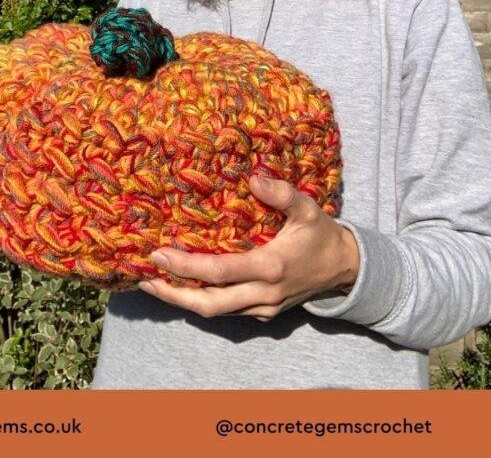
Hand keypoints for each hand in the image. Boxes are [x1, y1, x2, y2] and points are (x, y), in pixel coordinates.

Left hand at [138, 176, 358, 319]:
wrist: (346, 269)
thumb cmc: (322, 235)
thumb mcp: (307, 208)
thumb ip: (281, 193)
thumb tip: (253, 177)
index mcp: (270, 267)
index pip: (218, 272)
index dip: (185, 266)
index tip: (158, 254)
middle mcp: (263, 294)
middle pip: (209, 304)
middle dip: (173, 294)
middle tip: (145, 278)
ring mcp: (263, 308)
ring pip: (215, 312)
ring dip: (183, 301)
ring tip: (155, 283)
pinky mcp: (264, 313)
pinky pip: (226, 311)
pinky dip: (202, 300)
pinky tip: (184, 286)